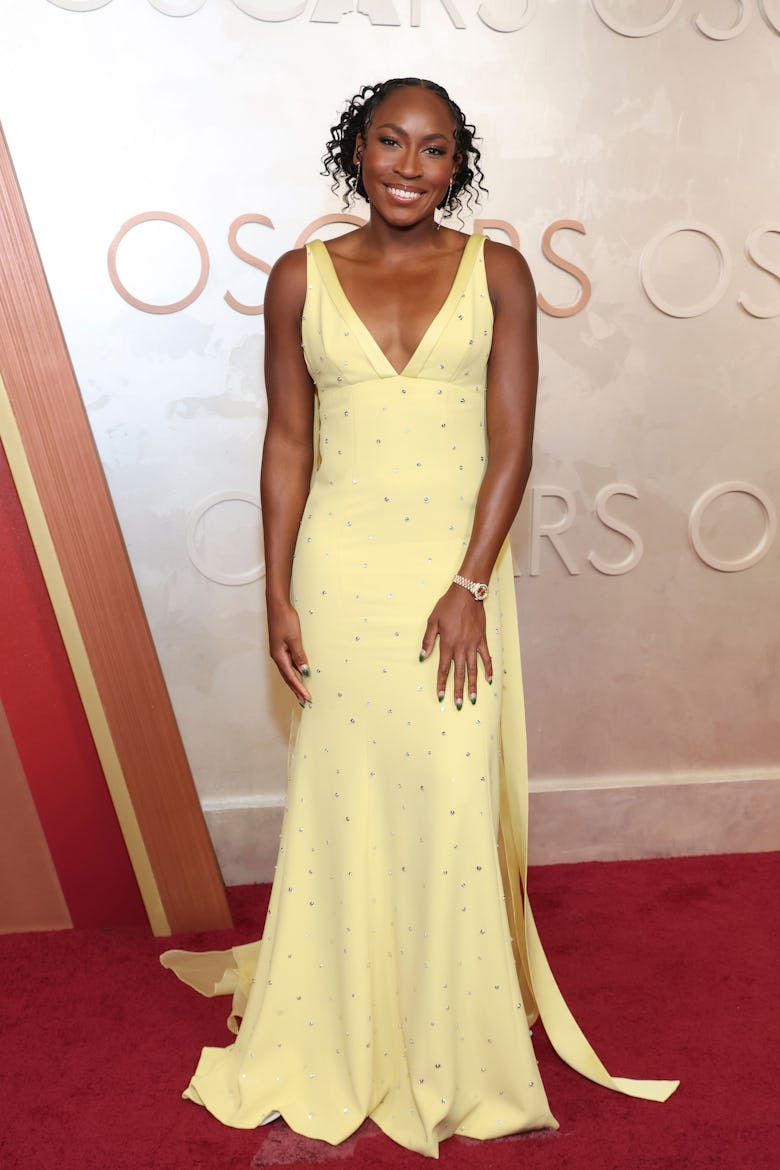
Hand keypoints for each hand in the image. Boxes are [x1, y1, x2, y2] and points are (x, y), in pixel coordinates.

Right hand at [267, 598, 310, 704]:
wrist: (277, 605)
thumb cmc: (285, 620)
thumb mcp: (294, 638)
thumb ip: (299, 656)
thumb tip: (304, 672)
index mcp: (279, 656)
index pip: (290, 677)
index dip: (298, 688)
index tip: (306, 698)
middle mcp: (277, 656)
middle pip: (287, 677)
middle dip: (296, 690)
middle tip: (304, 701)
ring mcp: (278, 651)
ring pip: (287, 671)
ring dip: (295, 682)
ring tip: (302, 693)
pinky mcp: (281, 647)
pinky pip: (288, 663)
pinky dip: (294, 672)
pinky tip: (300, 674)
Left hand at [420, 584, 492, 707]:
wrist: (467, 594)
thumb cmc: (447, 606)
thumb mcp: (433, 621)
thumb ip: (428, 640)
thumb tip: (422, 657)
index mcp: (447, 644)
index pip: (443, 669)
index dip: (441, 683)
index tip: (440, 696)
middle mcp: (461, 647)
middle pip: (459, 673)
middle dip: (458, 690)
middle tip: (458, 704)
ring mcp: (473, 645)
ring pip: (473, 669)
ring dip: (472, 685)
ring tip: (472, 699)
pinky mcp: (482, 640)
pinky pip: (486, 657)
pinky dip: (488, 669)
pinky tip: (488, 680)